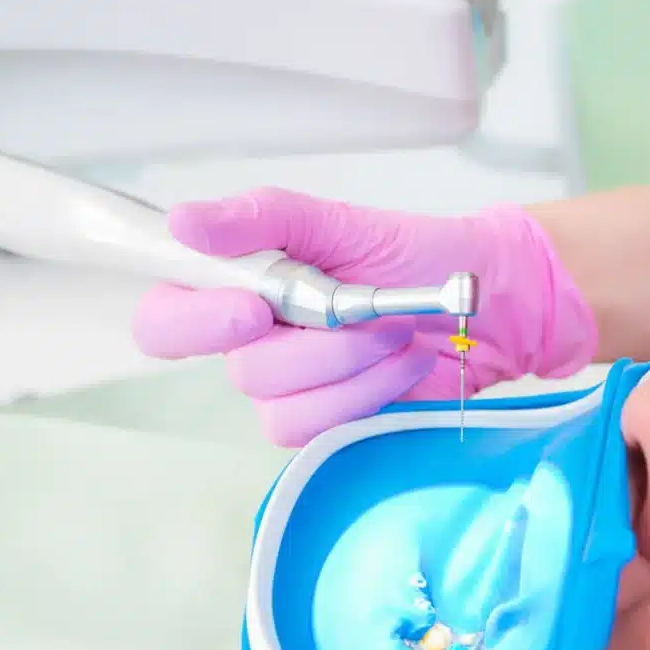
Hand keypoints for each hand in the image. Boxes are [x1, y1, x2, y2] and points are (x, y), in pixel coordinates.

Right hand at [131, 189, 594, 445]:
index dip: (193, 323)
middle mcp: (253, 346)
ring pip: (282, 409)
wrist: (484, 298)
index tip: (256, 308)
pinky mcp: (332, 424)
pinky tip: (403, 365)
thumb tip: (183, 222)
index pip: (164, 322)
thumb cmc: (412, 253)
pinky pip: (322, 430)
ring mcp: (292, 390)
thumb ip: (262, 219)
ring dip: (351, 367)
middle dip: (315, 344)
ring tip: (395, 332)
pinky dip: (370, 394)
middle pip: (238, 372)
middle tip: (361, 309)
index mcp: (240, 288)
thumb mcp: (338, 221)